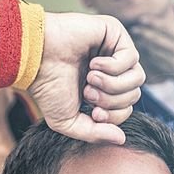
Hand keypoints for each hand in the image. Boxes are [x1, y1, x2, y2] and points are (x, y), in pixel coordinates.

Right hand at [29, 12, 143, 143]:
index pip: (126, 108)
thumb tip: (121, 139)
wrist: (35, 59)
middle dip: (111, 100)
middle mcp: (111, 70)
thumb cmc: (47, 87)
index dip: (114, 115)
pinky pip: (132, 58)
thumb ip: (95, 134)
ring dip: (112, 85)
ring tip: (90, 78)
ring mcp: (114, 51)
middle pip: (134, 95)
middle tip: (88, 92)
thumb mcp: (68, 121)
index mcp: (102, 89)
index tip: (93, 111)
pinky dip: (112, 67)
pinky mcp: (116, 33)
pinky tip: (92, 63)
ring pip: (137, 79)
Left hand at [129, 15, 173, 89]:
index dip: (153, 23)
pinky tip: (142, 55)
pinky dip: (148, 59)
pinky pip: (157, 65)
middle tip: (133, 27)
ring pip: (154, 53)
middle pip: (156, 41)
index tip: (143, 18)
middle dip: (144, 33)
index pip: (166, 29)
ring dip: (144, 45)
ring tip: (135, 39)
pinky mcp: (173, 74)